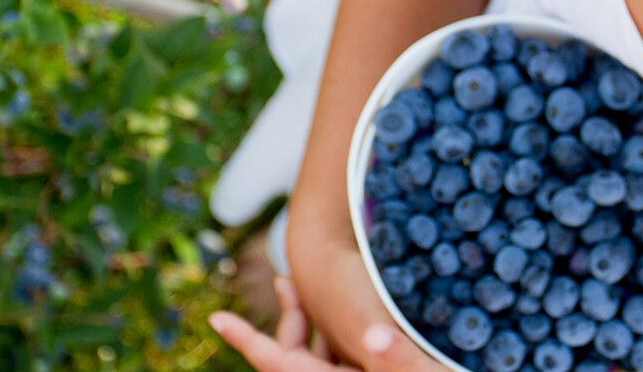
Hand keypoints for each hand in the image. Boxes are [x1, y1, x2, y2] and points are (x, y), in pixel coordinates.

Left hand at [210, 276, 445, 371]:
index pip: (280, 363)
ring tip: (298, 286)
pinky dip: (328, 337)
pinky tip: (340, 321)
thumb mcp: (425, 371)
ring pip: (316, 358)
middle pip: (294, 356)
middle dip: (287, 318)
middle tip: (283, 279)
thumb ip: (399, 356)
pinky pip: (337, 361)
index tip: (217, 319)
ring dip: (307, 324)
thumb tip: (374, 335)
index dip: (248, 340)